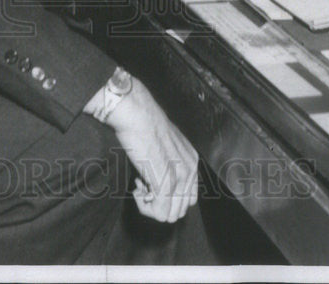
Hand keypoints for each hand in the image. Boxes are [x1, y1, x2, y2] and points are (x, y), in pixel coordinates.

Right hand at [85, 76, 198, 222]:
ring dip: (151, 206)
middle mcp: (190, 170)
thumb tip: (157, 184)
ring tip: (140, 185)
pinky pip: (159, 212)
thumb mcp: (164, 144)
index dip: (167, 197)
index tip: (150, 183)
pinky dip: (145, 206)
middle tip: (143, 185)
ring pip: (170, 215)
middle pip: (179, 210)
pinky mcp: (166, 182)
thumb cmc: (143, 124)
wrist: (136, 113)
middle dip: (158, 204)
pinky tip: (137, 187)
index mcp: (191, 161)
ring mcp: (180, 177)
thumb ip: (168, 163)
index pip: (188, 199)